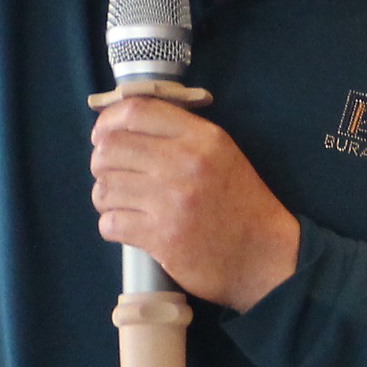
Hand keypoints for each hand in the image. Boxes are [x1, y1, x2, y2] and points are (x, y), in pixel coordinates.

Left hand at [88, 95, 301, 311]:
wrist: (266, 256)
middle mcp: (185, 163)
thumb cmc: (240, 202)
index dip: (107, 120)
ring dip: (104, 196)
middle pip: (111, 148)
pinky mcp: (162, 238)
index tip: (101, 134)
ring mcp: (172, 202)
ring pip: (104, 187)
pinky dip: (111, 225)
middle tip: (110, 174)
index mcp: (201, 137)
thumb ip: (180, 132)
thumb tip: (122, 122)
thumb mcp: (221, 153)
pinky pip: (110, 223)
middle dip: (100, 162)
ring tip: (119, 202)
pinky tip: (126, 226)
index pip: (136, 111)